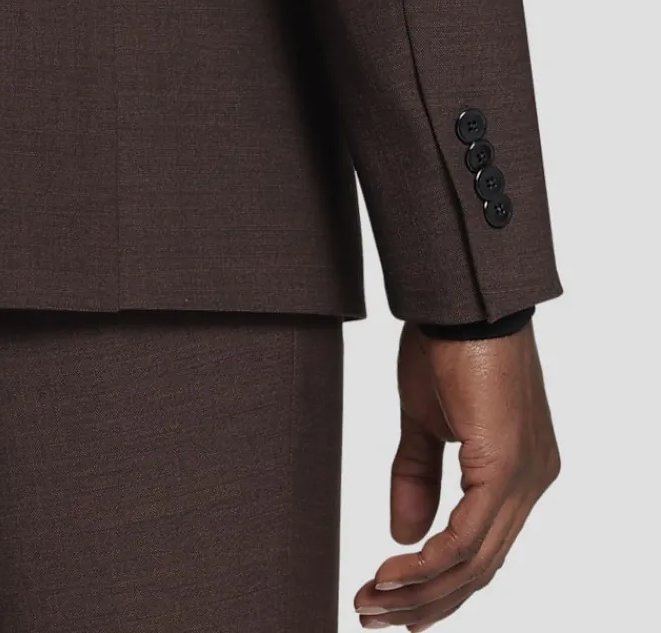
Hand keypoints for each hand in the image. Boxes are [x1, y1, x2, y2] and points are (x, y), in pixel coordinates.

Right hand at [354, 321, 559, 629]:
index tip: (397, 603)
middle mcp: (531, 480)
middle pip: (481, 566)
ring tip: (373, 602)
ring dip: (421, 590)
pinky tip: (394, 572)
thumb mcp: (426, 422)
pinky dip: (430, 562)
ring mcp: (524, 475)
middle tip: (376, 616)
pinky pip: (470, 535)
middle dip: (426, 600)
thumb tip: (404, 533)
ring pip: (476, 561)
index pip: (483, 546)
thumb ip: (419, 476)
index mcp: (517, 470)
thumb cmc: (448, 348)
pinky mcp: (506, 464)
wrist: (462, 302)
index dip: (441, 584)